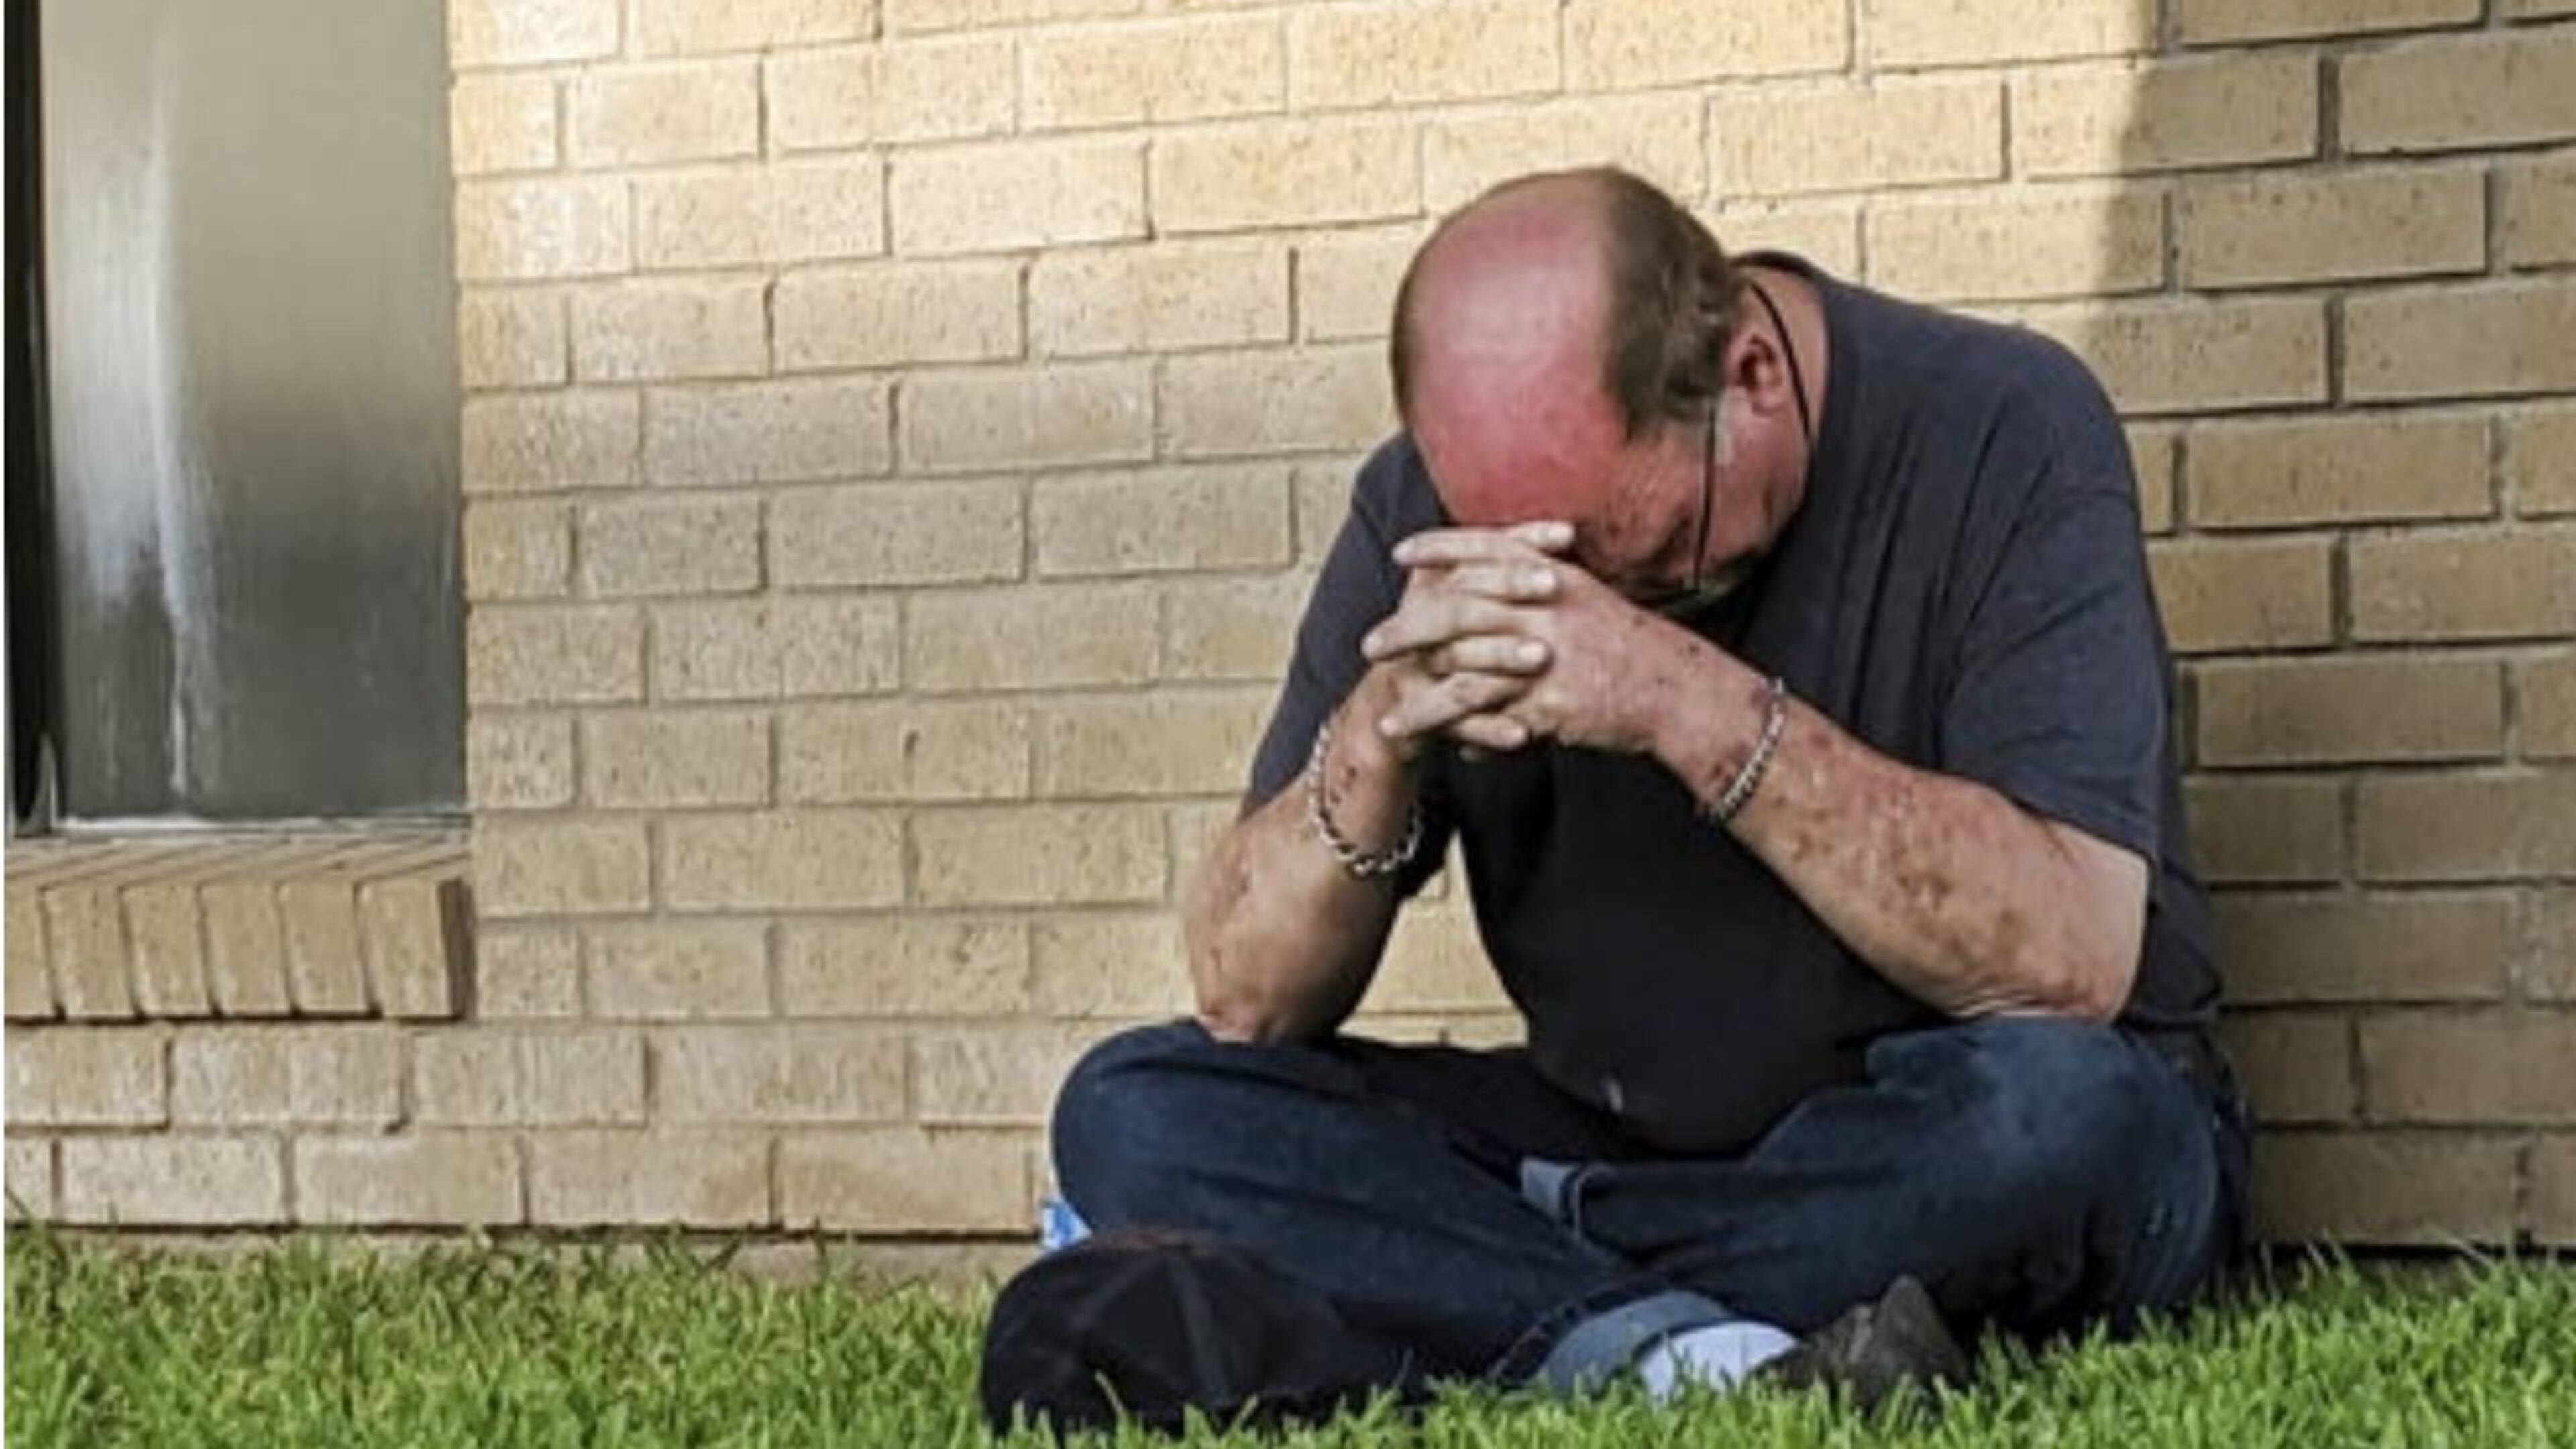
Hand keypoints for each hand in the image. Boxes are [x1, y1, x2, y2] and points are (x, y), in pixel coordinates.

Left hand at [1371, 526, 1693, 756]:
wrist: (1678, 690)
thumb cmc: (1631, 647)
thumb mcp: (1587, 599)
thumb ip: (1540, 586)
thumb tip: (1494, 579)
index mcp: (1553, 577)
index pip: (1485, 549)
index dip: (1440, 548)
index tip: (1402, 554)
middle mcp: (1544, 609)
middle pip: (1458, 610)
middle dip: (1409, 628)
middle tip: (1372, 643)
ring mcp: (1545, 657)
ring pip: (1464, 672)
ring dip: (1419, 692)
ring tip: (1386, 708)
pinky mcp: (1548, 703)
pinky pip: (1487, 718)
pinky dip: (1453, 731)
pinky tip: (1432, 742)